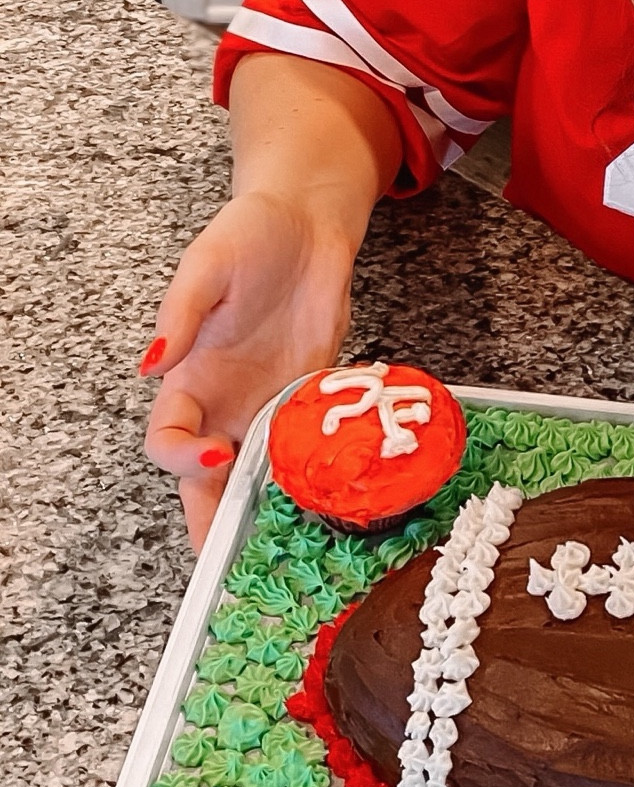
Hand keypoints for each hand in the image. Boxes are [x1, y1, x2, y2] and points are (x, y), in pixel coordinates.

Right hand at [141, 191, 355, 550]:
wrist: (307, 223)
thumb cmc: (248, 235)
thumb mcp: (208, 264)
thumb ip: (181, 313)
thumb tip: (152, 363)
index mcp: (190, 376)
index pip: (168, 437)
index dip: (180, 459)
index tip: (212, 459)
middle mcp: (226, 401)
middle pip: (207, 478)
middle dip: (212, 521)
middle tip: (229, 563)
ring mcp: (270, 403)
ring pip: (257, 475)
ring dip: (263, 511)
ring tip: (282, 552)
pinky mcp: (312, 397)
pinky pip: (305, 447)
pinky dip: (311, 478)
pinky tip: (328, 505)